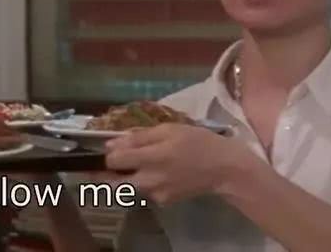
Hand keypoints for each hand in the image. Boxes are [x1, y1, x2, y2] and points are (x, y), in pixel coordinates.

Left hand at [103, 124, 265, 205]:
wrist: (224, 169)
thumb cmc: (198, 142)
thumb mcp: (169, 129)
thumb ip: (138, 137)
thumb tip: (111, 143)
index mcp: (151, 158)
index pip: (113, 161)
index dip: (108, 153)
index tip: (111, 146)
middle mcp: (150, 180)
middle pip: (113, 183)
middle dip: (106, 173)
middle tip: (108, 163)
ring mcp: (156, 194)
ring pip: (128, 187)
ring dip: (127, 176)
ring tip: (138, 162)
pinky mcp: (163, 201)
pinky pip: (145, 190)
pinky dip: (144, 181)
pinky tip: (158, 171)